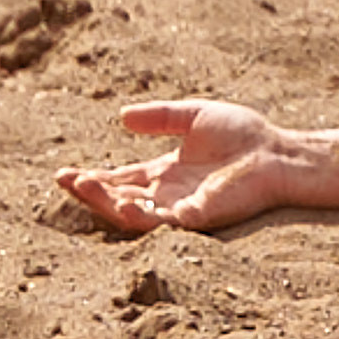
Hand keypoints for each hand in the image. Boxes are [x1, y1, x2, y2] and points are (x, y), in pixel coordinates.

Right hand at [55, 100, 302, 233]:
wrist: (276, 152)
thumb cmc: (243, 134)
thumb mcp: (195, 116)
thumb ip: (161, 117)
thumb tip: (121, 116)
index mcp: (164, 173)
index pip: (120, 178)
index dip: (92, 178)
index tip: (62, 173)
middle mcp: (166, 194)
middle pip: (118, 197)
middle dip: (90, 191)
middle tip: (66, 180)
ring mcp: (178, 208)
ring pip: (132, 214)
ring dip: (106, 202)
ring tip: (86, 186)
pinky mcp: (195, 217)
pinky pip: (161, 222)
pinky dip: (139, 214)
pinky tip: (123, 201)